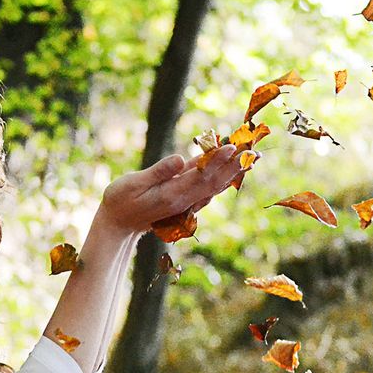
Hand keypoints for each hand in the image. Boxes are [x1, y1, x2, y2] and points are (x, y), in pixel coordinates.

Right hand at [97, 145, 248, 234]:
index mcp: (173, 194)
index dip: (218, 160)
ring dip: (233, 171)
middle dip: (234, 165)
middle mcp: (184, 200)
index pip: (201, 175)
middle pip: (215, 181)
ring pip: (214, 185)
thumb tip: (181, 159)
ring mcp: (185, 203)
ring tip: (250, 159)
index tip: (232, 147)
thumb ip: (159, 172)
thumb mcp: (133, 183)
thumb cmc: (120, 200)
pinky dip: (221, 178)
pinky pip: (207, 189)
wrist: (118, 225)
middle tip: (253, 150)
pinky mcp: (183, 202)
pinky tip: (230, 171)